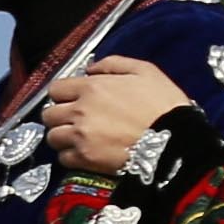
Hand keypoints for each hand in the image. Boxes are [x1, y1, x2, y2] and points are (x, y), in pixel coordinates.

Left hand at [49, 56, 184, 178]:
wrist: (175, 140)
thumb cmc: (163, 103)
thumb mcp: (144, 71)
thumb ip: (113, 64)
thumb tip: (90, 68)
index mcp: (91, 88)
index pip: (55, 89)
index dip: (63, 94)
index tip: (74, 100)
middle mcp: (79, 111)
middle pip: (48, 115)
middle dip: (59, 116)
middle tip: (75, 120)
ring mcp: (80, 137)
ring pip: (52, 137)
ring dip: (62, 137)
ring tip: (78, 138)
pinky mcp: (85, 159)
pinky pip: (63, 158)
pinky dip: (71, 156)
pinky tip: (85, 153)